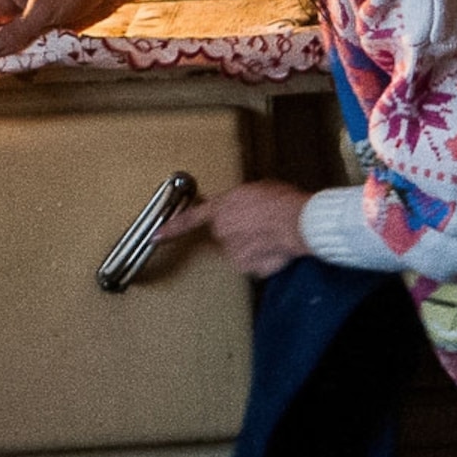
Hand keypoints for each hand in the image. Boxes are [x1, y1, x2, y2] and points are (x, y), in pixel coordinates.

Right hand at [0, 0, 130, 57]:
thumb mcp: (42, 10)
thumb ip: (18, 32)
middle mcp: (13, 7)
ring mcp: (30, 20)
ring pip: (13, 45)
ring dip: (14, 60)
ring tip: (16, 75)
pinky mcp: (48, 30)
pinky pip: (33, 48)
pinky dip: (32, 59)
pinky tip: (35, 70)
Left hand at [157, 181, 313, 277]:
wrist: (300, 222)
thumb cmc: (283, 203)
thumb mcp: (257, 189)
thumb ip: (240, 200)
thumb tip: (241, 206)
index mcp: (222, 208)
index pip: (189, 219)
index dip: (171, 228)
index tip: (156, 236)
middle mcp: (223, 230)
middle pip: (225, 234)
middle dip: (240, 232)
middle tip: (261, 226)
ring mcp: (233, 250)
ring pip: (240, 251)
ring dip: (253, 246)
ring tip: (272, 235)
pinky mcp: (247, 266)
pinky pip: (253, 265)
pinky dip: (263, 260)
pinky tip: (275, 249)